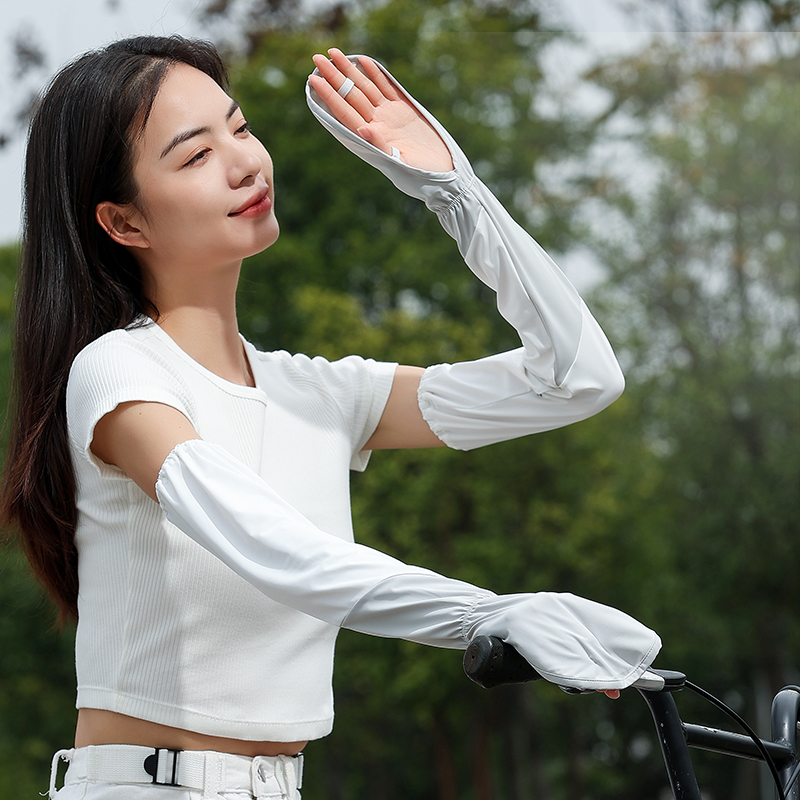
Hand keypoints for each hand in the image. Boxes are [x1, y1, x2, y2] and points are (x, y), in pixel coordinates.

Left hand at [309, 48, 454, 171]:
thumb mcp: (400, 163)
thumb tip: (362, 128)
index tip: (314, 80)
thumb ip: (380, 145)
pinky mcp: (405, 110)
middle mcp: (377, 124)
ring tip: (335, 54)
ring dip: (350, 71)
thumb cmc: (421, 176)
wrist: (443, 173)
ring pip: (365, 88)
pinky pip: (387, 88)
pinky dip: (375, 74)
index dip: (329, 95)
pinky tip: (363, 62)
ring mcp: (389, 115)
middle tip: (317, 58)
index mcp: (371, 137)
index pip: (344, 112)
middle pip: (351, 96)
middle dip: (334, 77)